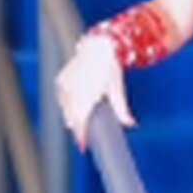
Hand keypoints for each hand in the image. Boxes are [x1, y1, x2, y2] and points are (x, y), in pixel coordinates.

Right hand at [55, 34, 135, 151]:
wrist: (97, 47)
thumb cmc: (109, 67)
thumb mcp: (117, 89)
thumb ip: (122, 109)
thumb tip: (132, 124)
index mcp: (88, 93)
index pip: (81, 120)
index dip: (81, 134)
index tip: (83, 145)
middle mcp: (73, 90)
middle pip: (72, 117)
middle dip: (77, 127)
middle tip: (83, 136)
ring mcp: (65, 85)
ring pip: (65, 109)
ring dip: (71, 116)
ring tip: (80, 121)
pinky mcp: (60, 80)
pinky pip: (62, 99)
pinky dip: (67, 105)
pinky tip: (75, 106)